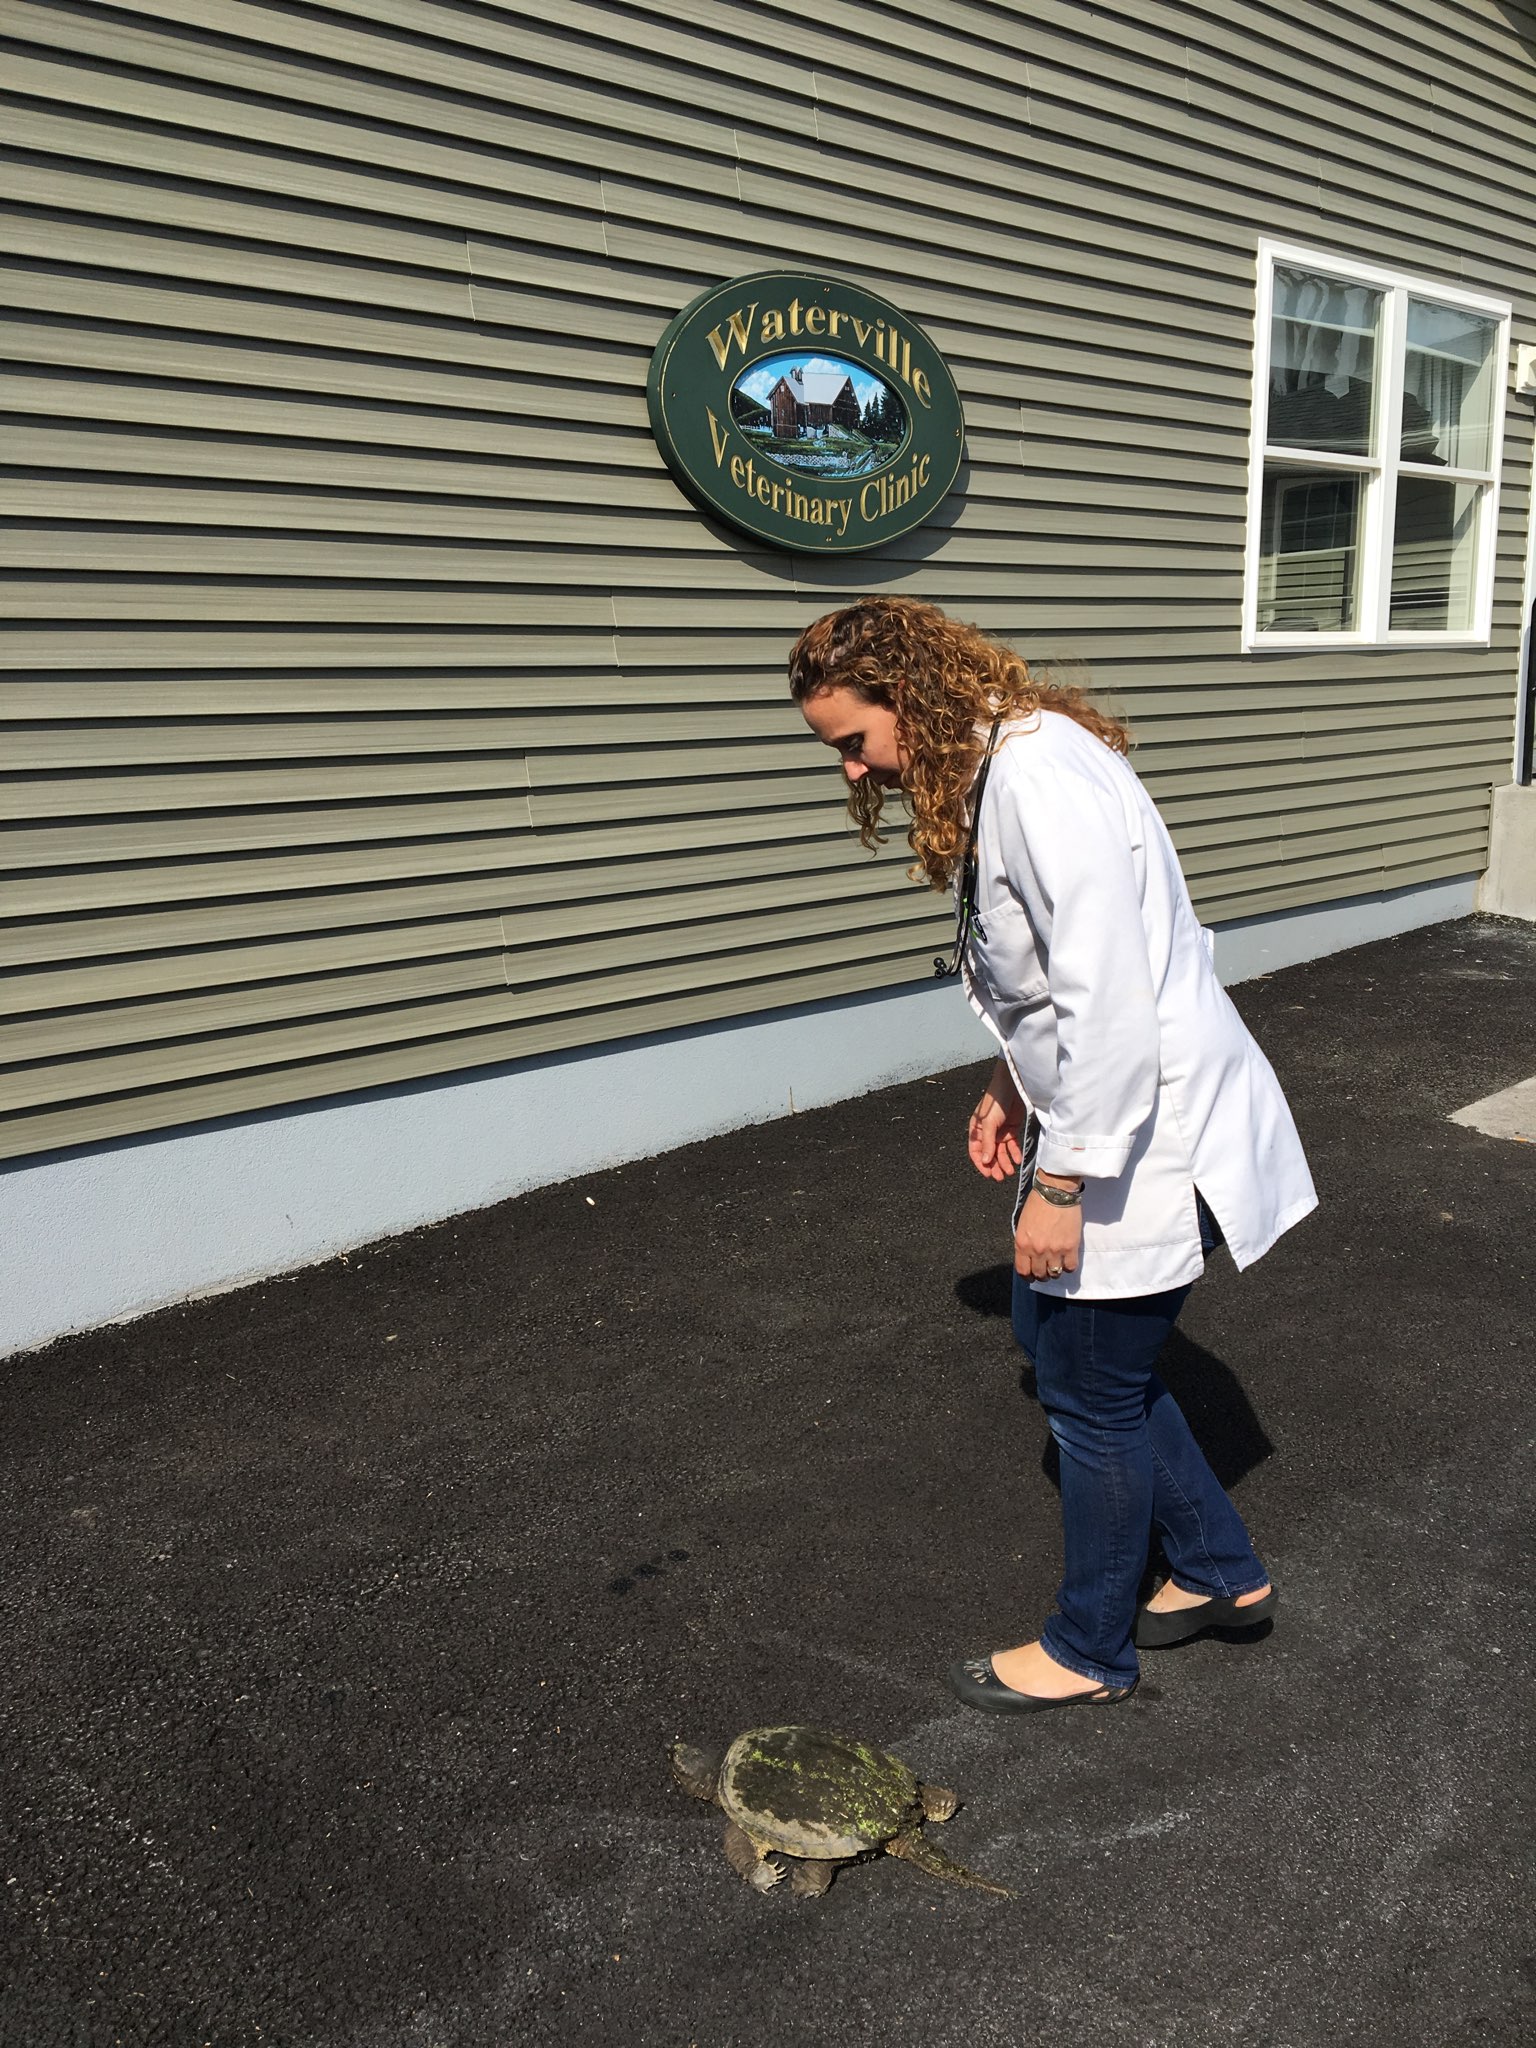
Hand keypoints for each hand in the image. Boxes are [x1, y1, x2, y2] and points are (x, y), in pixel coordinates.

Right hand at [967, 1059, 1023, 1181]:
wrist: (1013, 1086)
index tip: (988, 1174)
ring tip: (1010, 1171)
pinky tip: (1017, 1159)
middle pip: (989, 1154)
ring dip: (1005, 1162)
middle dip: (994, 1166)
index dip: (981, 1164)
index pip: (975, 1151)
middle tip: (1000, 1177)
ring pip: (1001, 1152)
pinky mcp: (1011, 1129)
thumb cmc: (996, 1099)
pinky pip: (1012, 1145)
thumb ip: (987, 1143)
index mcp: (976, 1130)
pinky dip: (1014, 1153)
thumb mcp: (989, 1123)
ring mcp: (1000, 1131)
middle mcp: (987, 1132)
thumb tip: (984, 1161)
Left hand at [1013, 1190, 1082, 1280]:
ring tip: (1057, 1264)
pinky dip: (1069, 1266)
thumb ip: (1025, 1242)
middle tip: (1046, 1270)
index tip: (1031, 1275)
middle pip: (1040, 1275)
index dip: (1028, 1276)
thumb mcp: (1023, 1224)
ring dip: (1056, 1271)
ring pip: (1055, 1273)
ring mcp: (1054, 1250)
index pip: (1023, 1271)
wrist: (1055, 1192)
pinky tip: (1067, 1260)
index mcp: (1022, 1244)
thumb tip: (1029, 1256)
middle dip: (1042, 1275)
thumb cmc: (1038, 1204)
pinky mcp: (1070, 1246)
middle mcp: (1037, 1250)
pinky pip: (1070, 1267)